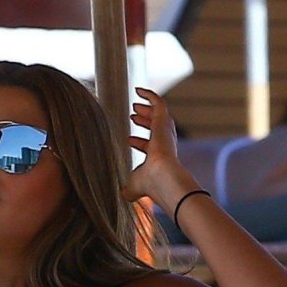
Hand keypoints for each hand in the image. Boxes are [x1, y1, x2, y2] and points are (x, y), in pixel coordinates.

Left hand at [123, 87, 191, 203]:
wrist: (161, 177)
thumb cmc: (150, 184)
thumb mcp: (134, 187)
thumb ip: (128, 190)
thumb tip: (122, 196)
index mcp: (159, 159)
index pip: (149, 147)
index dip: (139, 143)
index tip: (129, 140)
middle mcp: (164, 145)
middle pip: (155, 129)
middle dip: (144, 122)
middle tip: (133, 116)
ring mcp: (165, 132)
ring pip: (158, 116)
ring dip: (147, 110)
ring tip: (135, 106)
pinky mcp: (163, 121)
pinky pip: (158, 102)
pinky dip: (149, 95)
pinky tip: (139, 90)